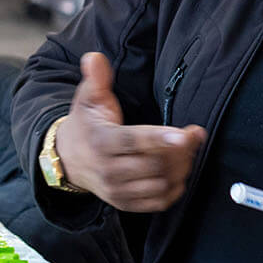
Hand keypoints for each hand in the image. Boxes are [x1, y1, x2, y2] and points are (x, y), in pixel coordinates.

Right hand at [55, 52, 206, 212]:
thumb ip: (96, 79)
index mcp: (101, 142)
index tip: (185, 134)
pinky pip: (159, 201)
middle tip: (193, 135)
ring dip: (182, 167)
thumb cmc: (87, 125)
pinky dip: (176, 187)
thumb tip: (95, 58)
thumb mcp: (88, 99)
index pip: (133, 141)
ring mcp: (117, 191)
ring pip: (160, 184)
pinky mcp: (126, 204)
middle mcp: (108, 170)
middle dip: (181, 150)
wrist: (69, 160)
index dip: (160, 138)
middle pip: (154, 163)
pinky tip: (178, 170)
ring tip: (187, 150)